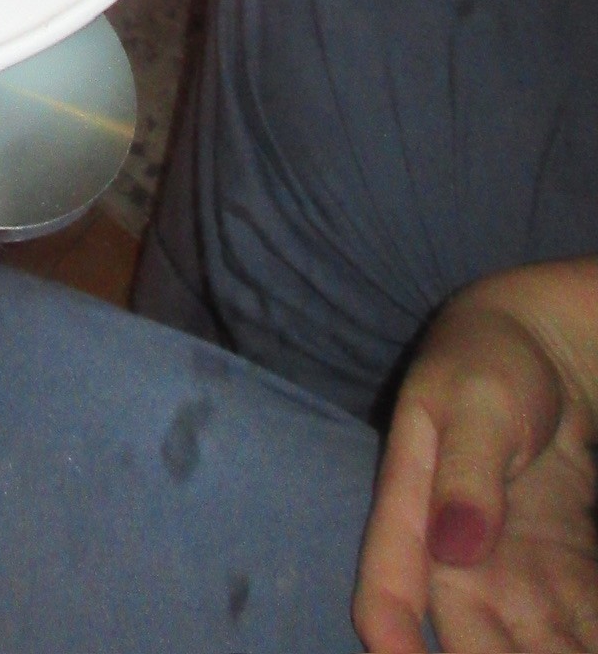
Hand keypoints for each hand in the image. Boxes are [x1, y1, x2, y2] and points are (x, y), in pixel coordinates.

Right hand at [354, 260, 597, 651]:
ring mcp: (513, 572)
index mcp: (415, 512)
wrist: (539, 344)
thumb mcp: (477, 402)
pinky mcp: (561, 575)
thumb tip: (455, 549)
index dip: (397, 644)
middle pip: (473, 644)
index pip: (388, 595)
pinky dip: (590, 641)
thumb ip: (467, 471)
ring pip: (533, 648)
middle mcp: (456, 560)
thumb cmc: (489, 360)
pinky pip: (580, 625)